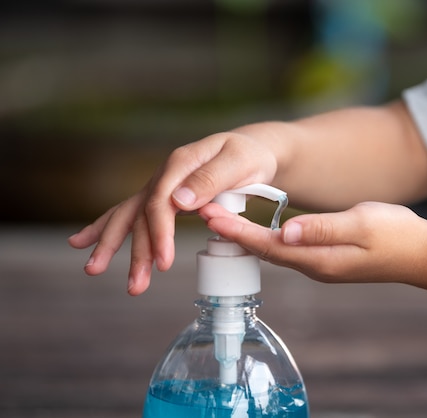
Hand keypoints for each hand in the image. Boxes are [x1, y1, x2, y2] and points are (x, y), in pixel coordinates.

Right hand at [68, 130, 279, 294]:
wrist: (250, 149)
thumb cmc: (248, 156)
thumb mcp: (238, 162)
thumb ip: (211, 178)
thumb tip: (180, 201)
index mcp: (181, 164)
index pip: (161, 201)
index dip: (160, 233)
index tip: (164, 263)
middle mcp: (165, 175)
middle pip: (140, 213)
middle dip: (134, 250)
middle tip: (134, 284)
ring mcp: (161, 186)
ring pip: (130, 216)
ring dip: (112, 245)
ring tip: (93, 270)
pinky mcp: (163, 197)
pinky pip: (132, 214)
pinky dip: (107, 228)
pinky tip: (83, 242)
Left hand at [202, 201, 426, 284]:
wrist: (422, 255)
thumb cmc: (396, 235)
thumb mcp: (361, 225)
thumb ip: (322, 228)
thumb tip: (285, 231)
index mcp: (318, 259)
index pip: (268, 245)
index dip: (237, 231)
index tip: (210, 215)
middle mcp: (314, 266)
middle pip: (264, 251)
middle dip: (233, 233)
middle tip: (204, 212)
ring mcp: (320, 264)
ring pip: (274, 250)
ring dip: (247, 235)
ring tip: (222, 217)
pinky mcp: (326, 258)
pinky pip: (288, 249)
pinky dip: (267, 237)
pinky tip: (258, 226)